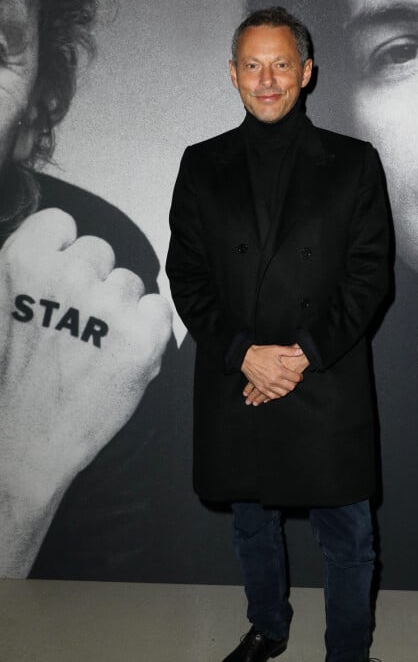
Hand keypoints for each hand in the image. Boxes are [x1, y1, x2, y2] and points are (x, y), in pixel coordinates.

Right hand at [0, 209, 172, 574]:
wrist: (29, 438)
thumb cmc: (18, 377)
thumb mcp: (4, 308)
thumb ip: (35, 271)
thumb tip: (67, 247)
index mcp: (24, 262)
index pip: (61, 224)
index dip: (62, 252)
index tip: (60, 280)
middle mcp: (68, 274)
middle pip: (101, 251)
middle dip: (94, 281)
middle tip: (76, 323)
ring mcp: (108, 303)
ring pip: (132, 282)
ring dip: (121, 309)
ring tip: (95, 347)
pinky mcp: (143, 334)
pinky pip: (159, 309)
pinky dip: (148, 331)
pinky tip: (121, 355)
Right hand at [241, 343, 305, 405]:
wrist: (245, 357)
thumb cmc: (261, 353)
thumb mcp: (276, 349)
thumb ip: (289, 351)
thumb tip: (300, 351)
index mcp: (279, 370)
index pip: (295, 378)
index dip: (300, 377)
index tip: (299, 376)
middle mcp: (274, 380)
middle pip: (290, 388)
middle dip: (293, 384)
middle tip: (293, 381)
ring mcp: (266, 385)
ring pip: (281, 394)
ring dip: (285, 391)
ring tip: (286, 386)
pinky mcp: (260, 387)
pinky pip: (271, 396)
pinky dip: (276, 395)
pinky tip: (277, 392)